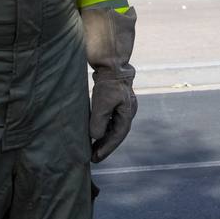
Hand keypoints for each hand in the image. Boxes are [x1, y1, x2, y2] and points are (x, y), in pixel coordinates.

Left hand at [84, 7, 137, 161]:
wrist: (111, 59)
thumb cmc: (108, 80)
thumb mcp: (102, 101)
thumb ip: (99, 120)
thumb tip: (95, 136)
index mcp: (128, 112)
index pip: (118, 135)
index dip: (106, 148)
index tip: (94, 158)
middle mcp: (127, 109)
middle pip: (116, 132)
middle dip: (105, 145)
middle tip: (92, 157)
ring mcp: (122, 104)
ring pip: (113, 126)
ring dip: (103, 137)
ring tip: (91, 147)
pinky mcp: (114, 98)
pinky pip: (109, 118)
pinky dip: (101, 126)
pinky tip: (93, 130)